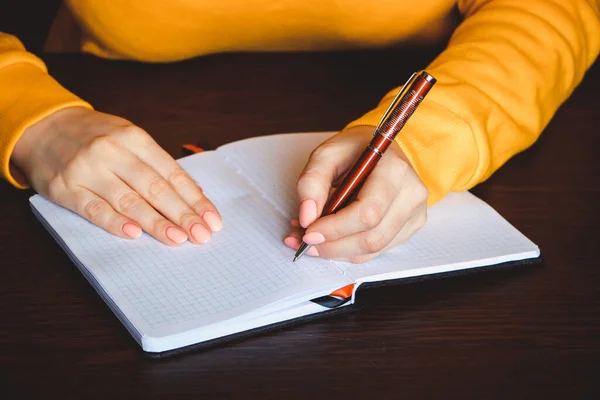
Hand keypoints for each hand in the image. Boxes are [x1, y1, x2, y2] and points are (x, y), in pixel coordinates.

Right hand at [11, 107, 221, 245]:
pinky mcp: (65, 188)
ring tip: (179, 238)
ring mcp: (88, 170)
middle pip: (154, 188)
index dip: (194, 198)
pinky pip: (93, 208)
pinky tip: (134, 233)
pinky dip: (114, 222)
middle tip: (202, 235)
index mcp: (134, 138)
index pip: (172, 173)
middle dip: (182, 214)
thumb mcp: (130, 137)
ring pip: (128, 200)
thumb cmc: (95, 136)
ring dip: (156, 222)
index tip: (212, 219)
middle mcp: (112, 151)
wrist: (42, 127)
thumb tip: (195, 191)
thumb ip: (159, 164)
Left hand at [284, 126, 427, 262]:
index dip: (335, 229)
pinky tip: (331, 239)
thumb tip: (307, 218)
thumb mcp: (326, 154)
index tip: (308, 232)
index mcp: (394, 170)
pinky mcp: (409, 227)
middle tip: (304, 240)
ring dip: (337, 251)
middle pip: (372, 238)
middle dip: (333, 245)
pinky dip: (348, 250)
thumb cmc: (354, 150)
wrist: (380, 150)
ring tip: (312, 238)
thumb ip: (312, 182)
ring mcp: (414, 213)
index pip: (368, 213)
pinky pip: (377, 250)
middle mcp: (411, 194)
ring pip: (373, 249)